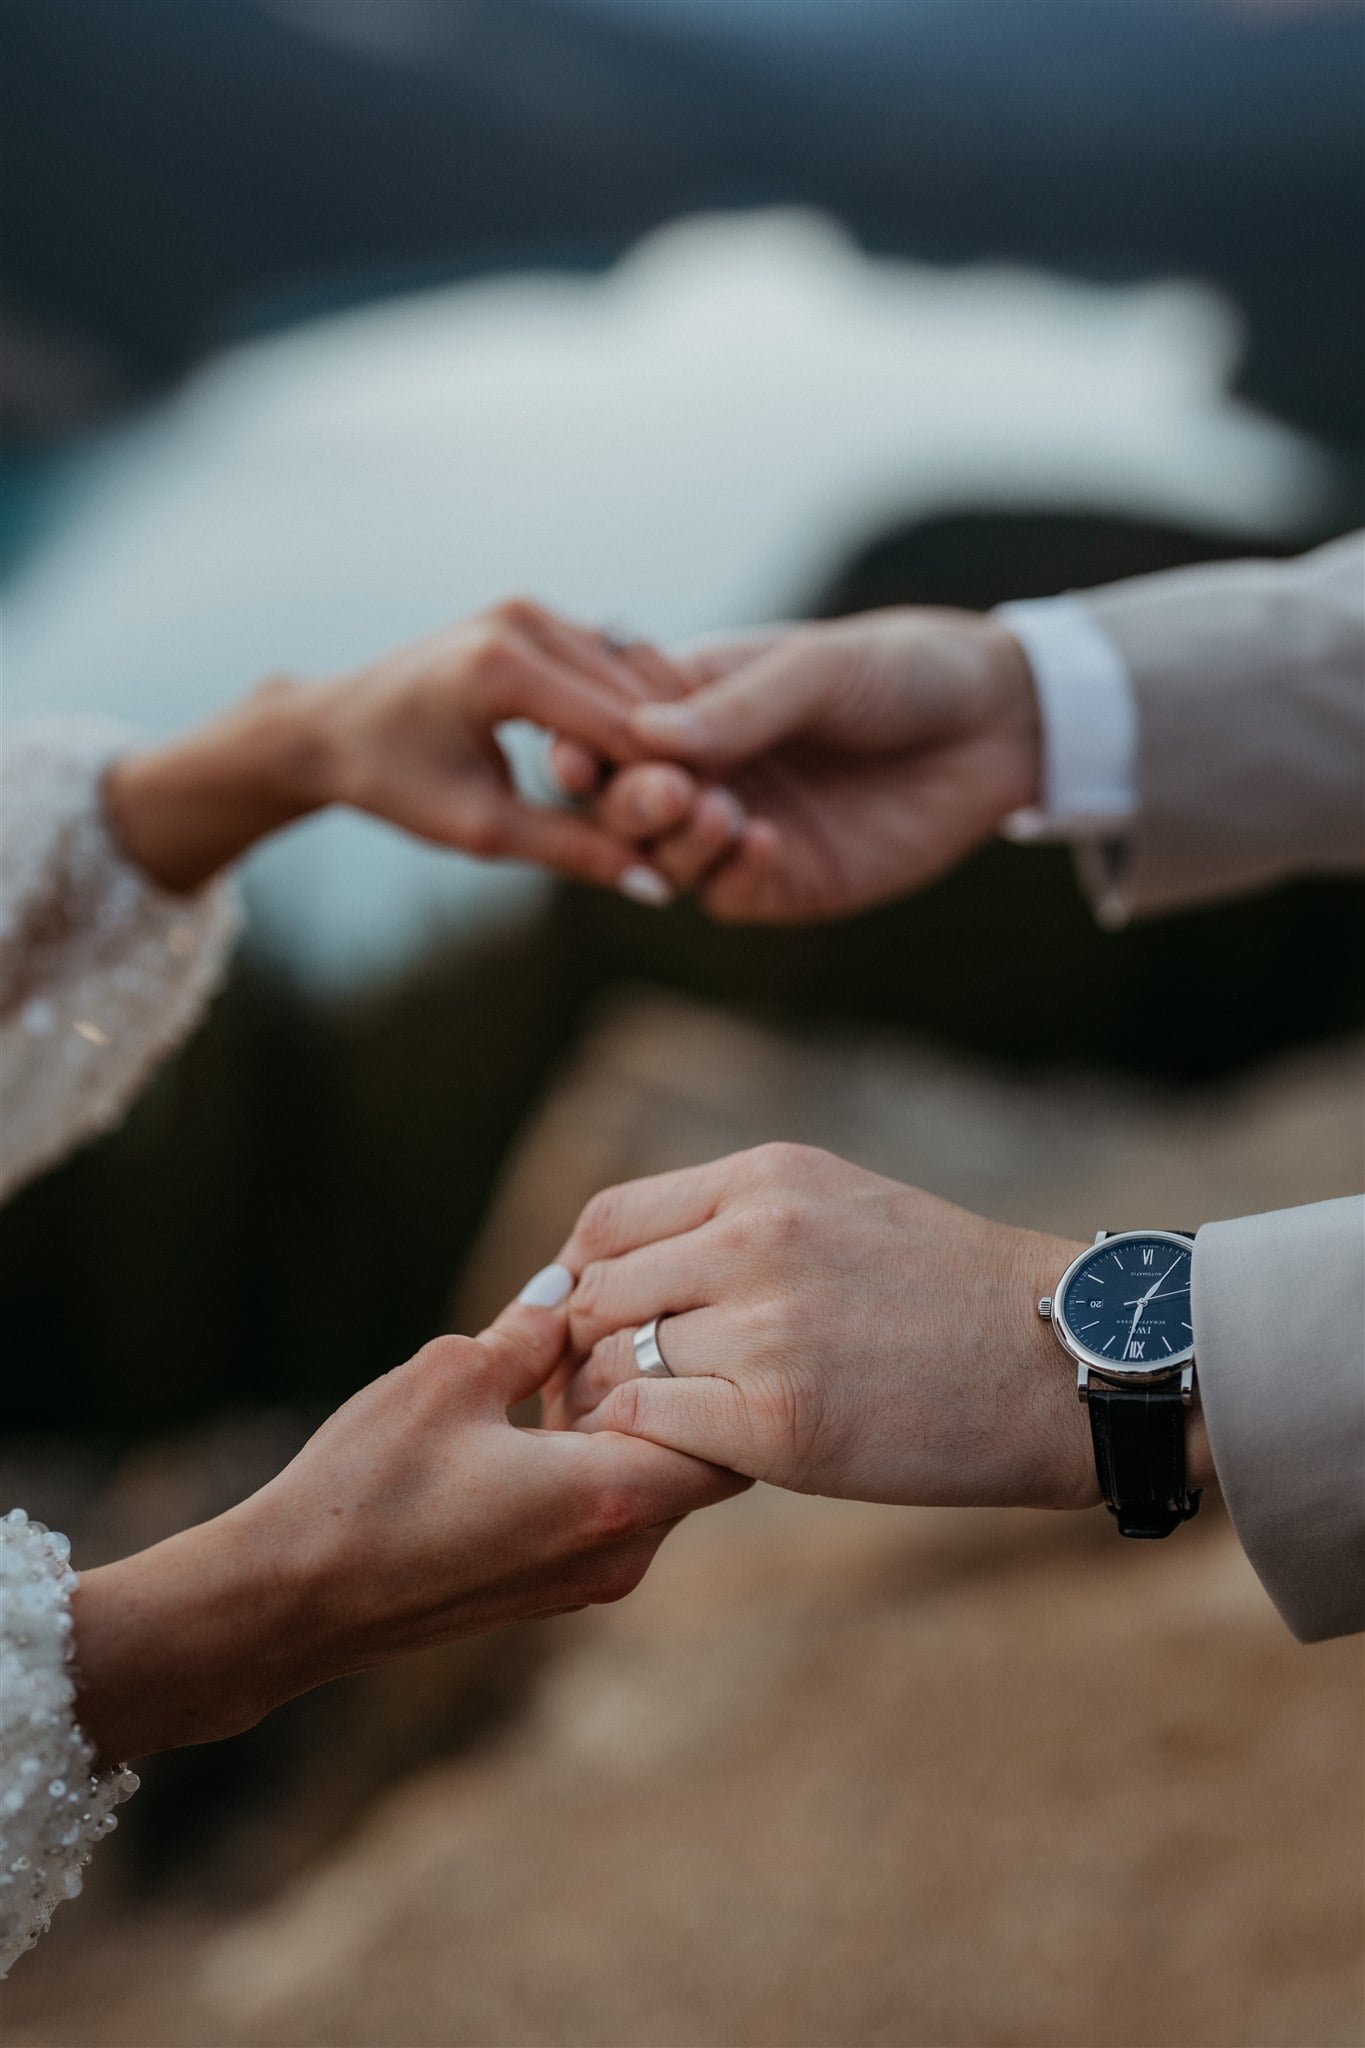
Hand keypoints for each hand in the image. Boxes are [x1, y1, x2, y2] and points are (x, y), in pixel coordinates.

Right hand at [71, 1285, 743, 1763]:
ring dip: (628, 1426)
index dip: (713, 1368)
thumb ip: (530, 1333)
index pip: (732, 1435)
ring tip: (562, 1367)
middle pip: (702, 1461)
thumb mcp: (450, 1376)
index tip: (669, 1316)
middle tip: (615, 1329)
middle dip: (671, 1390)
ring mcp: (588, 1581)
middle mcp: (621, 1552)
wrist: (291, 1603)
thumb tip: (570, 1291)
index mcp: (612, 1497)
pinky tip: (534, 1418)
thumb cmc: (367, 1487)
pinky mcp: (551, 1591)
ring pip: (654, 1487)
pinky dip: (597, 1464)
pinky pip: (611, 1515)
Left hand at [102, 599, 676, 898]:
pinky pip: (613, 655)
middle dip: (681, 751)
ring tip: (695, 787)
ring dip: (672, 724)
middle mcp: (523, 619)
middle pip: (642, 691)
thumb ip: (570, 850)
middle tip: (715, 813)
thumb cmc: (392, 782)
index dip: (673, 780)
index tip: (708, 829)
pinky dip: (643, 702)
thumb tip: (655, 885)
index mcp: (502, 668)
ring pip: (639, 667)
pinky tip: (663, 754)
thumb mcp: (479, 829)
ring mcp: (531, 607)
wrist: (329, 726)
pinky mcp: (535, 612)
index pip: (623, 728)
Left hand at [542, 1143, 1108, 1508]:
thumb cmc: (960, 1296)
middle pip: (598, 1297)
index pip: (608, 1223)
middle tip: (595, 1407)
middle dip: (581, 1358)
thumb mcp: (846, 1210)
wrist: (1071, 1362)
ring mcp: (768, 1326)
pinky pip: (648, 1428)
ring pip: (615, 1366)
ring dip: (615, 1411)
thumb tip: (633, 1278)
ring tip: (647, 1439)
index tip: (582, 1333)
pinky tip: (687, 1465)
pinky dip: (645, 1451)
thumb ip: (741, 1226)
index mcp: (767, 1178)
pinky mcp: (782, 1421)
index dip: (575, 1285)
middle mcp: (756, 1237)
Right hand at [553, 610, 1041, 921]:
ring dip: (680, 841)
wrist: (996, 723)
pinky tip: (765, 842)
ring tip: (721, 812)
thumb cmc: (899, 671)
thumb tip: (645, 735)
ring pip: (666, 858)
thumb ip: (737, 707)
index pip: (607, 735)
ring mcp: (739, 828)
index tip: (576, 757)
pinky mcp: (785, 880)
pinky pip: (730, 894)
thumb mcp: (816, 671)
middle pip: (622, 806)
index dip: (583, 750)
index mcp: (689, 704)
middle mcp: (703, 770)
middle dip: (630, 804)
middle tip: (669, 792)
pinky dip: (736, 874)